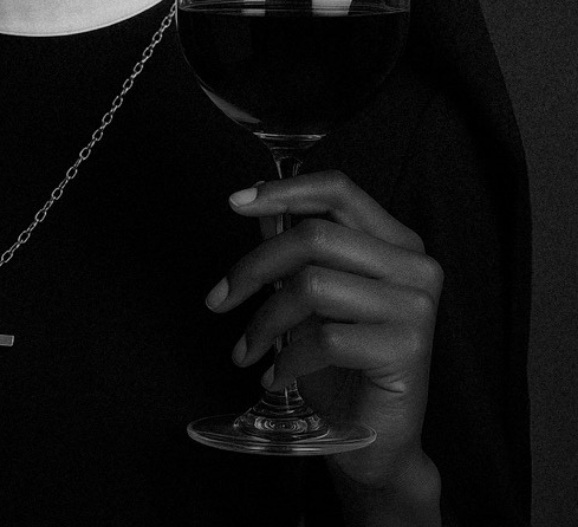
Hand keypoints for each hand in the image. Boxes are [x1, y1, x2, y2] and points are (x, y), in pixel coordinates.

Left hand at [206, 170, 443, 497]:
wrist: (377, 443)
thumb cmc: (343, 366)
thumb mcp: (312, 298)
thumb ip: (294, 247)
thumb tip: (256, 198)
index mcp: (396, 242)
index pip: (339, 190)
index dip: (284, 190)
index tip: (235, 202)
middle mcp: (414, 266)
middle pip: (315, 236)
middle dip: (255, 266)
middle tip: (219, 299)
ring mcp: (414, 307)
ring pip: (313, 285)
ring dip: (265, 321)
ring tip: (247, 349)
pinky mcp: (406, 349)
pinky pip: (325, 338)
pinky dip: (287, 359)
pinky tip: (276, 376)